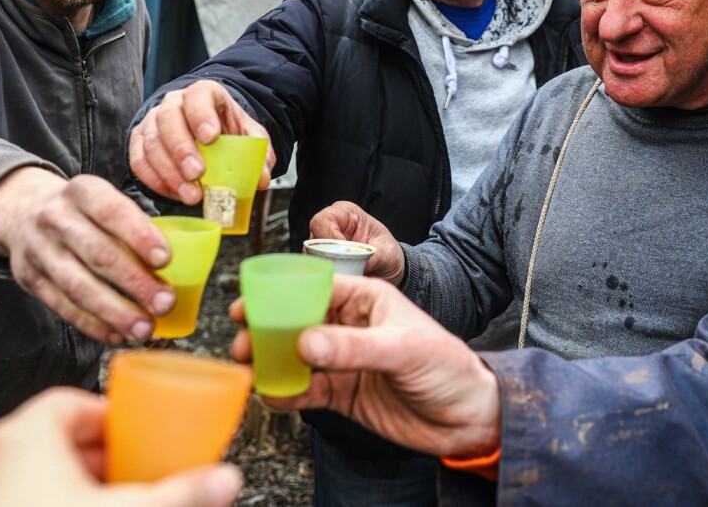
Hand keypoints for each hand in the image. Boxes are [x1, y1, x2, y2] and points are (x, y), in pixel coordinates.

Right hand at [0, 168, 172, 343]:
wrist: (22, 211)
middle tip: (165, 303)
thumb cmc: (83, 212)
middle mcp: (57, 218)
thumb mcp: (103, 200)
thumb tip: (179, 265)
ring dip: (115, 312)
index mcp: (83, 192)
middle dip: (135, 282)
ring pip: (78, 287)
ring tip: (144, 328)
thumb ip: (133, 225)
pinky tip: (117, 334)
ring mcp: (39, 250)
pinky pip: (63, 306)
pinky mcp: (29, 279)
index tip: (166, 260)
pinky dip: (92, 324)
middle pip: (98, 254)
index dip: (140, 237)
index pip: (112, 212)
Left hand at [0, 387, 242, 506]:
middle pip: (52, 439)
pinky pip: (11, 503)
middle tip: (128, 473)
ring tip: (103, 503)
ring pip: (29, 476)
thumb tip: (222, 481)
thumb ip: (181, 492)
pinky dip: (42, 505)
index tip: (134, 433)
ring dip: (69, 486)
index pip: (71, 401)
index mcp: (24, 438)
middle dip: (97, 456)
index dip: (109, 416)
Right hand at [129, 80, 274, 204]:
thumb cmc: (227, 129)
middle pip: (168, 120)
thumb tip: (260, 179)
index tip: (211, 138)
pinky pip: (139, 161)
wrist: (207, 129)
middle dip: (182, 149)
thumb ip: (259, 154)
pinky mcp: (140, 141)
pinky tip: (175, 194)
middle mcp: (174, 103)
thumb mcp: (249, 136)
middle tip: (197, 174)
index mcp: (204, 93)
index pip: (198, 96)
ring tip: (191, 195)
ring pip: (151, 143)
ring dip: (169, 172)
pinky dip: (155, 181)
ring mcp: (153, 121)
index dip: (201, 116)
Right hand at [229, 277, 500, 457]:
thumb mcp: (404, 349)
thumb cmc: (450, 368)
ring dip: (270, 361)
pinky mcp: (343, 393)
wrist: (467, 419)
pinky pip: (306, 390)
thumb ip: (354, 347)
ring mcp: (345, 361)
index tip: (250, 303)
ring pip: (297, 357)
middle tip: (240, 339)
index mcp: (369, 300)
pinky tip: (272, 395)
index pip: (318, 288)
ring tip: (248, 367)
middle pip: (299, 322)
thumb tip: (306, 341)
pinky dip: (286, 393)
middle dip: (267, 329)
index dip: (281, 293)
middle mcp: (352, 327)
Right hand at [308, 202, 404, 282]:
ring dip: (326, 270)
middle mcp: (331, 227)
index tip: (343, 254)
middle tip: (345, 270)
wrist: (391, 268)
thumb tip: (361, 265)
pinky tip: (341, 281)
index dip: (329, 238)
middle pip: (312, 241)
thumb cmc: (389, 253)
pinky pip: (315, 270)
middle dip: (327, 258)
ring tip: (346, 276)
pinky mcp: (322, 262)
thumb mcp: (388, 253)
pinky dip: (326, 277)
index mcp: (346, 214)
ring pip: (311, 258)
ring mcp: (324, 245)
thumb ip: (375, 257)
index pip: (323, 221)